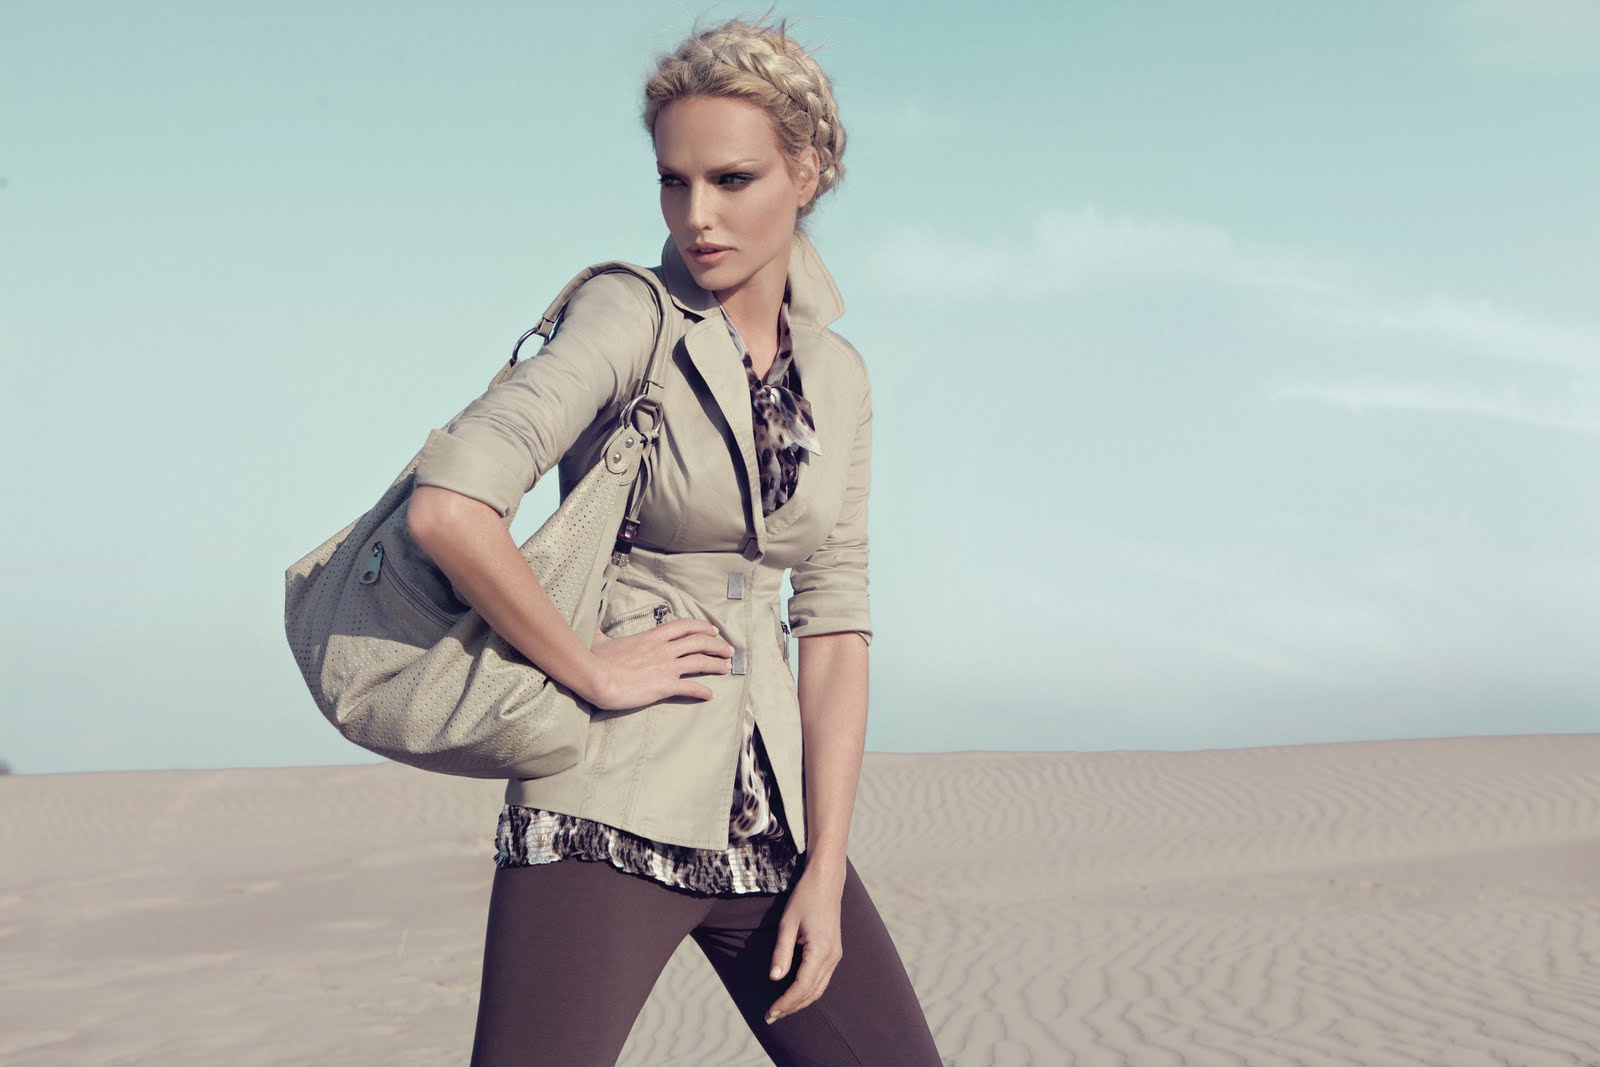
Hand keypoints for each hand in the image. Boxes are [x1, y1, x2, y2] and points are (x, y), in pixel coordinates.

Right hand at [585, 619, 732, 710]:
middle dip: (716, 645)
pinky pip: (689, 688)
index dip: (702, 626)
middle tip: (728, 650)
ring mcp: (665, 667)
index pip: (684, 626)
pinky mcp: (664, 686)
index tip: (713, 629)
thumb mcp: (599, 638)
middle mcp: (663, 649)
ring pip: (699, 662)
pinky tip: (710, 695)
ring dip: (716, 664)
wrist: (595, 676)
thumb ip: (601, 633)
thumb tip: (591, 628)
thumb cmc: (595, 658)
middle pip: (698, 642)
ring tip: (726, 668)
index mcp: (651, 636)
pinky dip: (702, 691)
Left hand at [765, 862, 845, 1024]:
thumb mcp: (787, 923)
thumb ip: (782, 952)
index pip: (802, 987)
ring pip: (819, 988)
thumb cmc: (805, 898)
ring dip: (800, 1001)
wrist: (826, 881)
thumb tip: (774, 978)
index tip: (770, 1013)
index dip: (786, 1003)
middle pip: (812, 992)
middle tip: (770, 1017)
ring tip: (780, 1009)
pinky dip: (808, 990)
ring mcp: (836, 954)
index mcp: (821, 950)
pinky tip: (794, 993)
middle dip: (792, 1007)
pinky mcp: (834, 951)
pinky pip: (822, 979)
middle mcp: (832, 956)